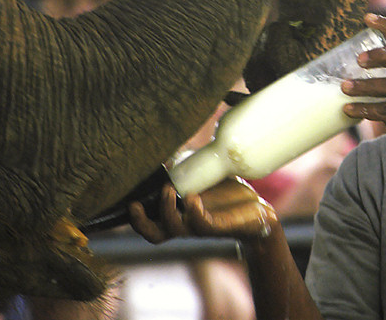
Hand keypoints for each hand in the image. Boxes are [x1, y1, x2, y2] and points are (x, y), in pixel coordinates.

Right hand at [129, 177, 276, 243]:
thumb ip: (188, 169)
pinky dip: (194, 211)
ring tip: (168, 190)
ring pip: (173, 229)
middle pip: (153, 234)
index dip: (134, 216)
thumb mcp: (205, 178)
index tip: (127, 199)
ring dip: (166, 210)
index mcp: (178, 214)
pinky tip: (193, 198)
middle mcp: (185, 223)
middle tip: (135, 205)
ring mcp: (200, 226)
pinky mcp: (218, 226)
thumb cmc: (228, 195)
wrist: (258, 212)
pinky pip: (201, 224)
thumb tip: (171, 150)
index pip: (148, 221)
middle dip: (140, 222)